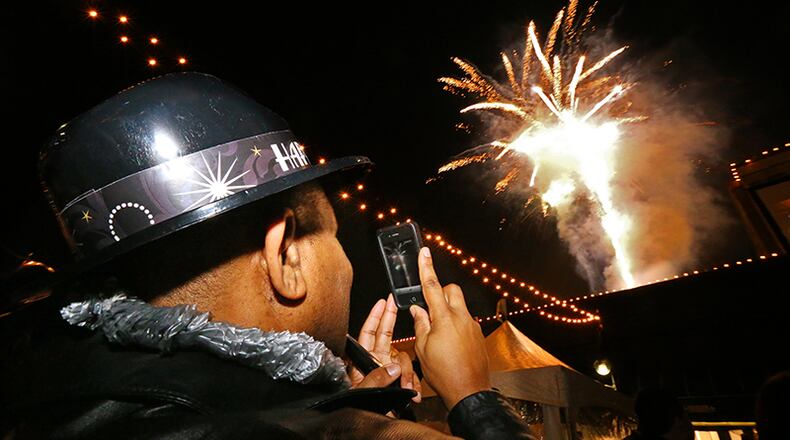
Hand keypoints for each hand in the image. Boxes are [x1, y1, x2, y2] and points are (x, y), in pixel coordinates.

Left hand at [348, 294, 421, 401]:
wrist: (371, 431)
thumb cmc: (357, 411)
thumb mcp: (362, 393)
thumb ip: (376, 379)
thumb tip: (393, 367)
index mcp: (361, 363)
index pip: (366, 334)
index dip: (374, 317)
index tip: (381, 302)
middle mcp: (375, 364)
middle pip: (384, 336)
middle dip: (390, 319)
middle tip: (394, 303)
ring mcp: (388, 372)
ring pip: (403, 360)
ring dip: (407, 373)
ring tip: (406, 388)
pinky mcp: (399, 383)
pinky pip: (410, 377)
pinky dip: (413, 385)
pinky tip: (412, 395)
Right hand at [410, 247, 490, 409]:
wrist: (469, 392)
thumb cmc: (445, 374)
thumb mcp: (423, 349)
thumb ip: (420, 324)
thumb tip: (418, 310)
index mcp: (444, 319)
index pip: (432, 286)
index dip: (426, 267)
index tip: (424, 252)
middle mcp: (462, 318)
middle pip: (452, 291)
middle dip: (440, 292)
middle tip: (429, 307)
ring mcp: (472, 326)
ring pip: (459, 306)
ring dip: (447, 311)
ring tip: (437, 332)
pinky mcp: (478, 335)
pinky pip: (465, 321)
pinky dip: (455, 325)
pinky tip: (449, 343)